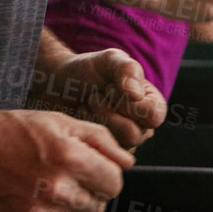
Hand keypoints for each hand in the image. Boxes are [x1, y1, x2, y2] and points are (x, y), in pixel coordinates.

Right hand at [0, 108, 132, 211]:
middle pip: (96, 208)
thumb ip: (98, 138)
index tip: (90, 172)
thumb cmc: (8, 130)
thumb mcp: (56, 120)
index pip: (114, 183)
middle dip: (85, 195)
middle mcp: (55, 189)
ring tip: (44, 191)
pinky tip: (26, 202)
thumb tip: (127, 162)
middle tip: (62, 179)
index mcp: (69, 157)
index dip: (105, 176)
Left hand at [33, 49, 166, 148]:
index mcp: (152, 105)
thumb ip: (127, 69)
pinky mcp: (105, 151)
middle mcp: (143, 127)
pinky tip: (80, 115)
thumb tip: (135, 94)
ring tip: (87, 104)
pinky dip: (85, 128)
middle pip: (133, 134)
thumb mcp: (109, 59)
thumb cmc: (89, 69)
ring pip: (115, 143)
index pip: (153, 115)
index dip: (127, 102)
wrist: (59, 83)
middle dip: (105, 111)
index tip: (109, 86)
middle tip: (93, 96)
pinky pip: (98, 149)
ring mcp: (124, 143)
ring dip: (94, 119)